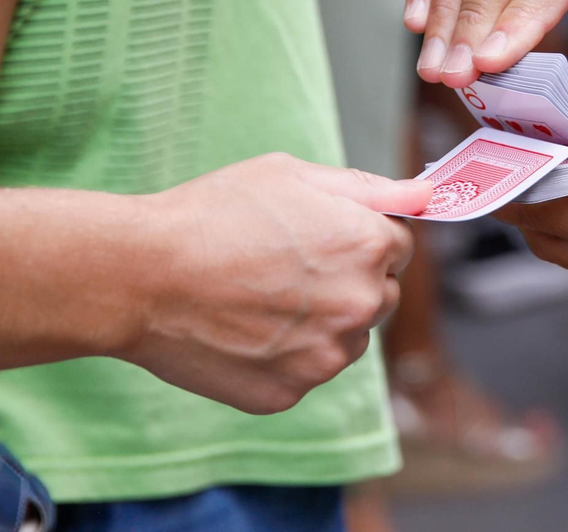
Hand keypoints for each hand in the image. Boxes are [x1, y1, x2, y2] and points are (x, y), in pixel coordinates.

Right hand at [127, 154, 430, 414]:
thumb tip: (426, 195)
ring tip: (257, 298)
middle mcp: (360, 305)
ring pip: (344, 340)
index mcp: (369, 245)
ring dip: (319, 323)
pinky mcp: (289, 393)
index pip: (397, 247)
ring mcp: (326, 357)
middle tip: (282, 267)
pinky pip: (303, 372)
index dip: (356, 236)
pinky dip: (281, 357)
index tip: (316, 236)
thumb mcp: (293, 175)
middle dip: (345, 281)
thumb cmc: (213, 214)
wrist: (141, 275)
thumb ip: (368, 189)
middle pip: (378, 295)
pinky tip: (241, 330)